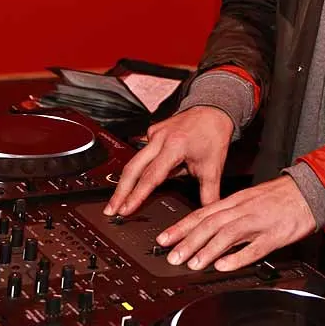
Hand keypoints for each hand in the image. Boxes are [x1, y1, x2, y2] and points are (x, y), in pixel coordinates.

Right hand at [104, 106, 232, 216]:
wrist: (212, 110)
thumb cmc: (212, 135)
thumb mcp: (213, 167)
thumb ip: (209, 193)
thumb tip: (206, 214)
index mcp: (174, 146)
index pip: (151, 176)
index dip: (137, 195)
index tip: (126, 209)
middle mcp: (160, 138)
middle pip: (133, 168)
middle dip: (120, 191)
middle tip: (111, 210)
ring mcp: (154, 134)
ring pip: (134, 160)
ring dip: (124, 182)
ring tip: (116, 201)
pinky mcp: (153, 132)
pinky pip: (142, 153)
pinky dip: (136, 168)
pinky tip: (132, 183)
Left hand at [155, 176, 315, 271]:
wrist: (309, 191)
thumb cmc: (278, 197)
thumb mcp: (248, 201)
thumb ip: (227, 215)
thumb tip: (204, 230)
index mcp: (235, 201)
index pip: (202, 213)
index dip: (181, 227)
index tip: (163, 239)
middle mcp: (243, 210)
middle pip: (210, 223)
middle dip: (188, 241)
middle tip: (171, 256)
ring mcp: (258, 222)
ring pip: (228, 234)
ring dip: (208, 249)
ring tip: (192, 263)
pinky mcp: (275, 235)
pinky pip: (255, 247)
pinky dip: (238, 256)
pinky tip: (224, 266)